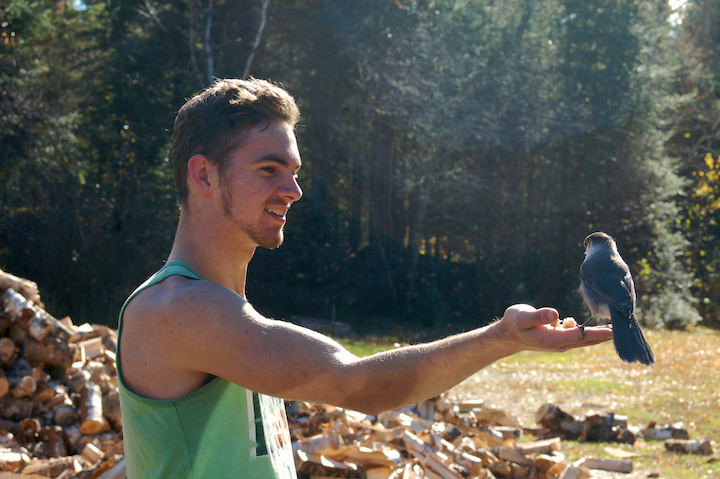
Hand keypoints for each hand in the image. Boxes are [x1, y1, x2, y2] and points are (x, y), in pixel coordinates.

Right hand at [495, 304, 612, 353]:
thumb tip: (557, 314)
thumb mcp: (523, 316)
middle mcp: (560, 343)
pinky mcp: (560, 338)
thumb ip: (539, 315)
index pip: (580, 336)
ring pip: (585, 339)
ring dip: (600, 334)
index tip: (614, 331)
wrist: (508, 334)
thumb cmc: (514, 323)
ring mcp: (561, 342)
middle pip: (588, 340)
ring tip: (616, 328)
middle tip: (624, 330)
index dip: (598, 333)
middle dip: (605, 335)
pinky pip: (579, 336)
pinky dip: (589, 331)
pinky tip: (598, 326)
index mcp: (553, 338)